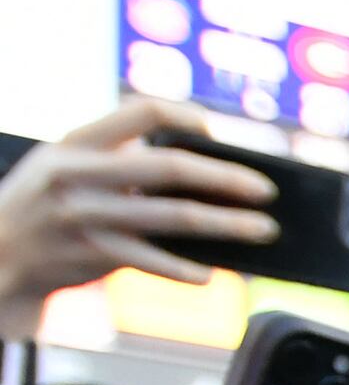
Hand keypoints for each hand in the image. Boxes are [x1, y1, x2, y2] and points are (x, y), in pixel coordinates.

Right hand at [0, 99, 275, 326]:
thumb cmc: (46, 204)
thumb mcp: (65, 165)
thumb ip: (116, 159)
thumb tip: (199, 167)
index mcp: (74, 142)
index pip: (140, 111)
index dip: (185, 116)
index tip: (215, 133)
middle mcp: (78, 175)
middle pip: (168, 168)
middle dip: (225, 178)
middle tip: (266, 190)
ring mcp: (85, 216)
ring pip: (172, 219)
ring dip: (226, 225)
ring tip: (263, 229)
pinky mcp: (91, 254)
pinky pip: (152, 261)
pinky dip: (186, 269)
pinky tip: (212, 273)